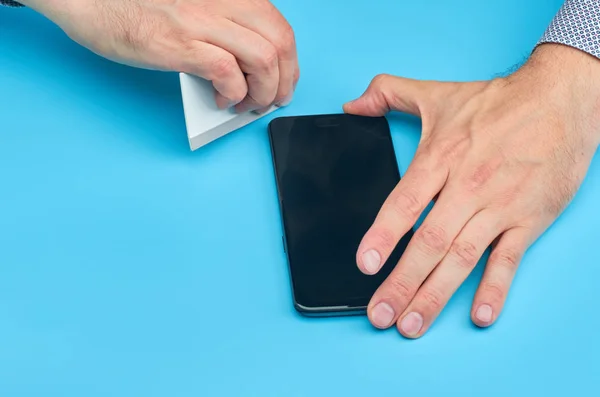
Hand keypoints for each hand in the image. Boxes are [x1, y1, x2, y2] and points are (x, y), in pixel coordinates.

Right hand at [22, 0, 298, 111]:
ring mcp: (201, 21)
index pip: (279, 27)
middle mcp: (221, 1)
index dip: (289, 62)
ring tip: (248, 105)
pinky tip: (224, 100)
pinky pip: (227, 71)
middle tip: (274, 101)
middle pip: (280, 43)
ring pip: (263, 59)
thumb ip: (223, 28)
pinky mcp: (179, 43)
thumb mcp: (194, 6)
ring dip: (264, 92)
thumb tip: (246, 70)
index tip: (284, 82)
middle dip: (285, 81)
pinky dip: (235, 93)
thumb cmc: (135, 4)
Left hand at [344, 44, 599, 337]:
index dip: (383, 235)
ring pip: (462, 257)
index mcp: (440, 159)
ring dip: (435, 294)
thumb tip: (351, 105)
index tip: (364, 264)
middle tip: (379, 314)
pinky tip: (480, 314)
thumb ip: (389, 94)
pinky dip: (495, 287)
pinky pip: (509, 258)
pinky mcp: (528, 218)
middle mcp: (467, 187)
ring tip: (411, 324)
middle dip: (401, 282)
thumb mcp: (437, 94)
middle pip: (429, 242)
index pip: (404, 203)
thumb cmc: (497, 103)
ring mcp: (498, 206)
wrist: (559, 98)